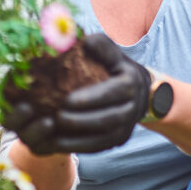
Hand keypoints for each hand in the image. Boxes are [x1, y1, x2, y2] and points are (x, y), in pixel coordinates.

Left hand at [55, 33, 151, 152]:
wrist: (137, 90)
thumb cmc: (115, 65)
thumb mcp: (110, 50)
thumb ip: (100, 45)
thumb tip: (86, 42)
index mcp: (131, 83)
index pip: (112, 93)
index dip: (90, 99)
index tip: (66, 100)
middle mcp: (132, 108)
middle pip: (108, 120)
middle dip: (81, 121)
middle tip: (56, 117)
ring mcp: (127, 127)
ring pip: (103, 139)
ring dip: (78, 140)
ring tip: (53, 135)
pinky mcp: (118, 140)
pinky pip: (98, 147)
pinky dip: (78, 147)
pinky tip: (57, 144)